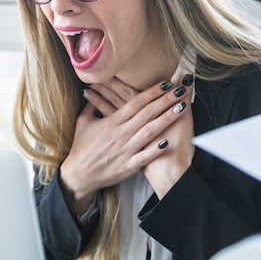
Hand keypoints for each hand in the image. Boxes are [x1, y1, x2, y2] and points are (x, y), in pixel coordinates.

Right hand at [60, 77, 193, 214]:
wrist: (78, 175)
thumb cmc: (81, 148)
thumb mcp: (83, 123)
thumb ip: (91, 106)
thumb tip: (92, 91)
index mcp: (112, 122)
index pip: (135, 103)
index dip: (152, 92)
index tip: (166, 83)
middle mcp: (121, 134)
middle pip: (147, 114)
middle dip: (165, 100)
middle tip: (180, 90)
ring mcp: (126, 150)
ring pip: (150, 131)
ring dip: (166, 119)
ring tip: (182, 108)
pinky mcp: (129, 166)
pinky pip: (145, 156)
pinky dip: (156, 149)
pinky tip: (168, 142)